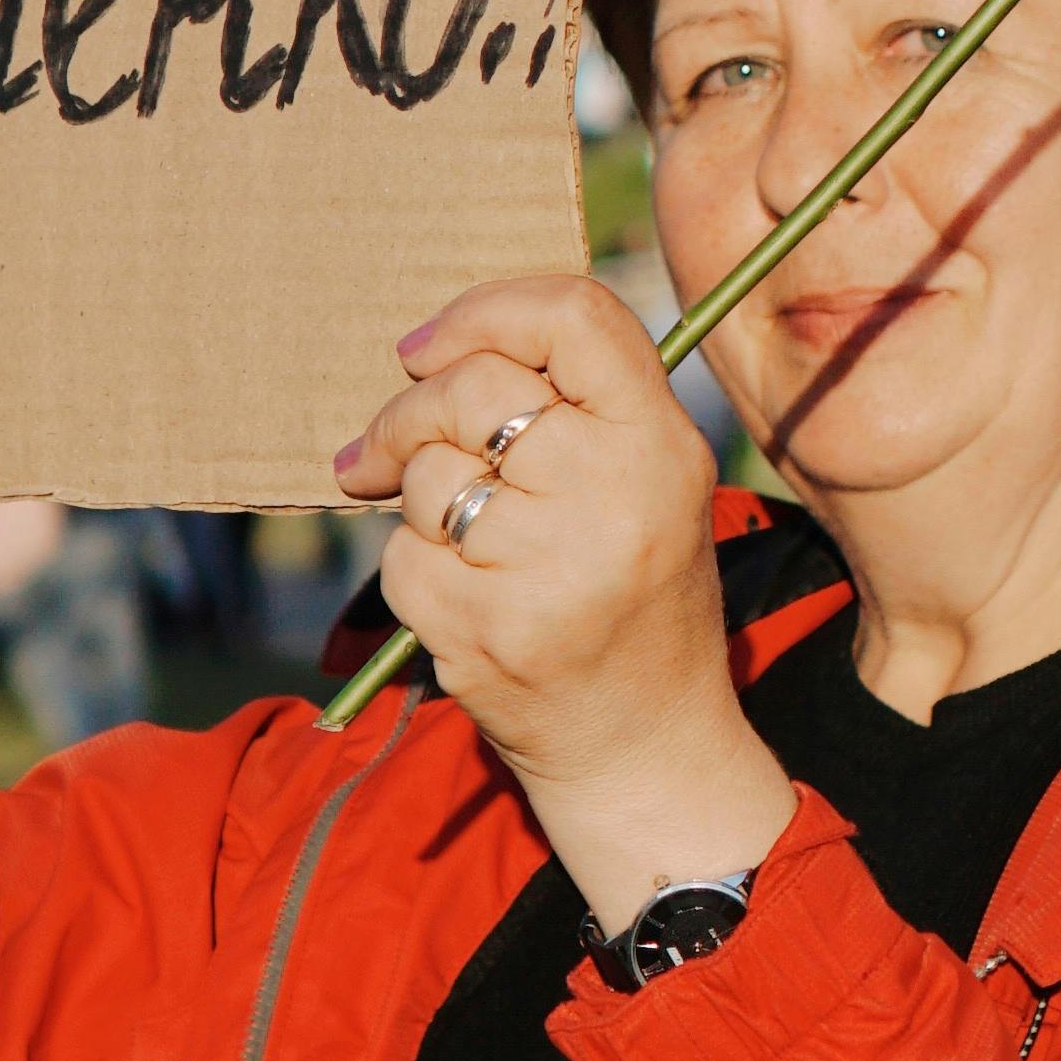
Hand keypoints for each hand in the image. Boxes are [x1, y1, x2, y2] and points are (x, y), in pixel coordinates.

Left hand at [335, 274, 792, 938]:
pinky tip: (460, 600)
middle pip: (475, 389)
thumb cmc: (636, 597)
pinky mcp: (483, 631)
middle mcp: (616, 497)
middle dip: (413, 410)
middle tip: (396, 443)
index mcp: (665, 447)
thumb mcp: (650, 485)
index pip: (576, 316)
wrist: (646, 751)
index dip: (486, 310)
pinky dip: (411, 570)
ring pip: (428, 474)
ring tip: (467, 541)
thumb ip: (576, 406)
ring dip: (419, 499)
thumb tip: (431, 348)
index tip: (426, 346)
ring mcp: (548, 569)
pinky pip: (401, 555)